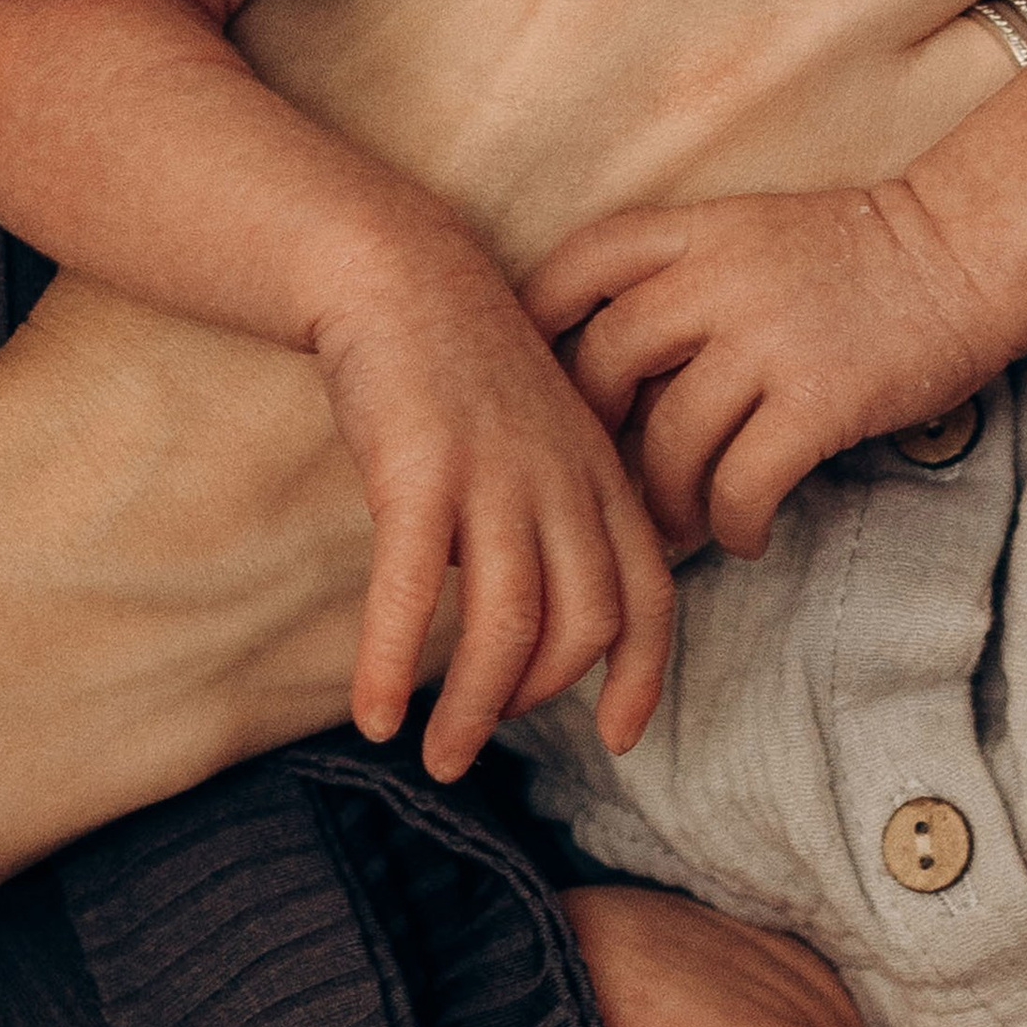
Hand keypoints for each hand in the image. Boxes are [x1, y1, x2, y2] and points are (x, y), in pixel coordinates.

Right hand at [316, 243, 672, 776]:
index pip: (651, 595)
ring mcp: (496, 473)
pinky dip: (393, 663)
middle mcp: (562, 479)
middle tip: (487, 737)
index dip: (643, 676)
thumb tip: (535, 613)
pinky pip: (412, 591)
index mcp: (600, 473)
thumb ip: (555, 513)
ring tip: (440, 756)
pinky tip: (375, 714)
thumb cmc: (461, 364)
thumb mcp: (540, 434)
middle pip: (584, 624)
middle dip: (538, 701)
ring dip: (475, 709)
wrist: (399, 271)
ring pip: (508, 625)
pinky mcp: (420, 469)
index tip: (621, 738)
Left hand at [527, 182, 1001, 554]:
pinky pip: (742, 482)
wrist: (966, 255)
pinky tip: (745, 535)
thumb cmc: (859, 256)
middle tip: (605, 479)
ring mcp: (770, 336)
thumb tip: (613, 370)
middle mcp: (721, 276)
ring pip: (670, 438)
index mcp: (700, 228)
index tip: (531, 377)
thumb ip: (685, 275)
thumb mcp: (754, 231)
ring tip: (679, 528)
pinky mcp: (820, 397)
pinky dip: (731, 524)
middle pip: (608, 361)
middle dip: (594, 434)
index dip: (539, 319)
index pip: (583, 262)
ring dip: (664, 500)